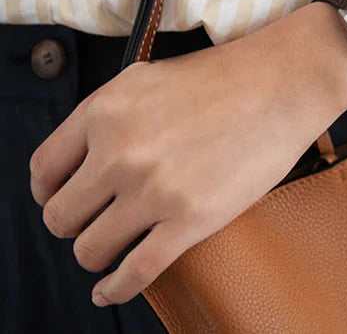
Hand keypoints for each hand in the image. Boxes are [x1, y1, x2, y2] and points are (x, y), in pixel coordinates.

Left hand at [28, 12, 346, 306]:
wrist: (281, 83)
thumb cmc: (223, 77)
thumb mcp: (146, 79)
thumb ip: (107, 117)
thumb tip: (84, 157)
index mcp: (105, 111)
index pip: (44, 170)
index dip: (49, 192)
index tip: (62, 200)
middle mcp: (119, 151)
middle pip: (61, 216)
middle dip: (74, 224)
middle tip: (95, 221)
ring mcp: (154, 188)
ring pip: (90, 249)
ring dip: (96, 254)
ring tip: (112, 248)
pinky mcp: (190, 220)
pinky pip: (134, 272)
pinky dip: (116, 288)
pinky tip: (111, 288)